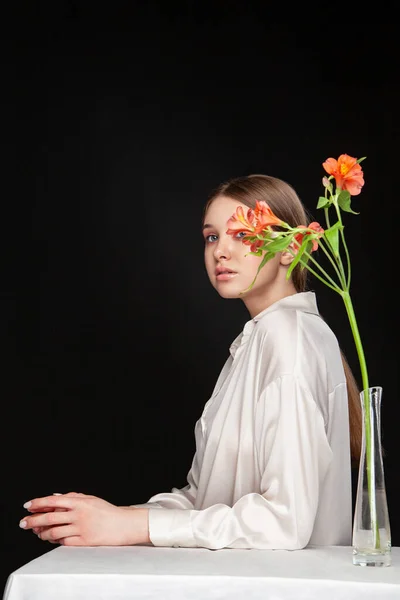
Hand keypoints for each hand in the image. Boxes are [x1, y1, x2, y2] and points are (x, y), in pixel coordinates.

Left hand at [19, 492, 149, 545]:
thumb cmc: (107, 511)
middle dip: (33, 520)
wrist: (124, 524)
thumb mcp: (91, 499)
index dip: (38, 503)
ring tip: (37, 533)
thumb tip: (55, 497)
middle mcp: (79, 515)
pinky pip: (63, 542)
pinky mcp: (84, 541)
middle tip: (23, 523)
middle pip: (49, 517)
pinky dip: (55, 541)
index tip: (28, 506)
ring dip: (42, 533)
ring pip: (53, 532)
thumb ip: (73, 497)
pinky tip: (52, 539)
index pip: (53, 501)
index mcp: (80, 502)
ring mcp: (81, 529)